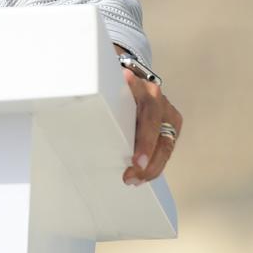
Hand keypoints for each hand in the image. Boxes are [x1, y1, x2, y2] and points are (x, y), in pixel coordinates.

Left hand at [113, 48, 182, 184]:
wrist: (128, 72)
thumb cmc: (112, 80)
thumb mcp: (107, 81)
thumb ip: (100, 89)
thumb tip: (82, 95)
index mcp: (143, 88)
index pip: (148, 116)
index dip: (145, 142)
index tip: (136, 161)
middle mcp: (158, 100)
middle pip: (159, 136)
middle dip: (147, 161)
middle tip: (131, 177)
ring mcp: (167, 113)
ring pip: (166, 146)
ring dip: (151, 168)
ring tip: (134, 180)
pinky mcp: (171, 126)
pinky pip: (164, 149)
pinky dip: (153, 164)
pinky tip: (141, 176)